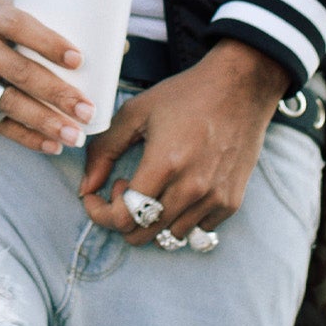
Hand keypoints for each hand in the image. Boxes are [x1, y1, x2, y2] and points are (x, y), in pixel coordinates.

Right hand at [0, 0, 95, 155]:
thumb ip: (24, 24)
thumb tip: (86, 54)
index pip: (19, 27)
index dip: (49, 44)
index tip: (78, 60)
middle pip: (18, 71)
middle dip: (56, 94)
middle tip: (87, 111)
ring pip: (6, 101)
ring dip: (43, 121)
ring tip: (73, 136)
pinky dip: (21, 134)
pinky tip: (47, 144)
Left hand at [80, 40, 291, 243]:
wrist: (240, 88)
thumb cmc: (184, 96)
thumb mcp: (134, 113)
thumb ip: (104, 151)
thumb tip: (85, 188)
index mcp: (164, 164)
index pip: (124, 218)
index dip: (101, 212)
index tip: (97, 195)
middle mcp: (192, 188)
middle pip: (143, 234)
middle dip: (122, 217)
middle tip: (126, 186)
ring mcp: (215, 198)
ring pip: (169, 236)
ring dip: (151, 218)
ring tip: (153, 185)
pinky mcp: (232, 202)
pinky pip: (197, 230)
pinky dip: (179, 218)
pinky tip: (177, 189)